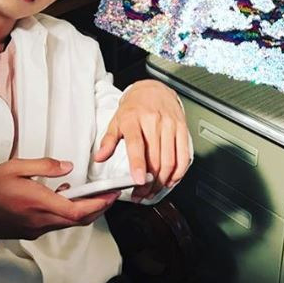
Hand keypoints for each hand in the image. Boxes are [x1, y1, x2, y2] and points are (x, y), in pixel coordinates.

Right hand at [0, 157, 119, 254]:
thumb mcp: (15, 166)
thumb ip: (44, 166)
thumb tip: (67, 166)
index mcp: (38, 202)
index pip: (76, 210)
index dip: (97, 205)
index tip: (110, 195)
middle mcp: (40, 220)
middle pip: (78, 219)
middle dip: (98, 207)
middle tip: (110, 193)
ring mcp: (36, 228)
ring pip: (69, 222)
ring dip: (85, 210)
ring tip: (93, 193)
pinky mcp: (32, 231)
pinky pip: (57, 223)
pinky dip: (68, 212)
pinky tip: (66, 196)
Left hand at [94, 80, 189, 201]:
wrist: (153, 89)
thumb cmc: (135, 107)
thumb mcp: (116, 120)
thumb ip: (108, 141)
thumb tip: (99, 157)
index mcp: (133, 119)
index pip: (136, 144)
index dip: (138, 164)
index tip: (137, 181)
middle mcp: (153, 121)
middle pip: (154, 158)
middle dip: (148, 182)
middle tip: (142, 193)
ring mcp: (169, 124)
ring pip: (170, 160)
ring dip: (162, 181)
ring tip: (153, 189)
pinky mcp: (181, 128)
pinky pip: (184, 155)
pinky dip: (179, 172)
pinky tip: (171, 179)